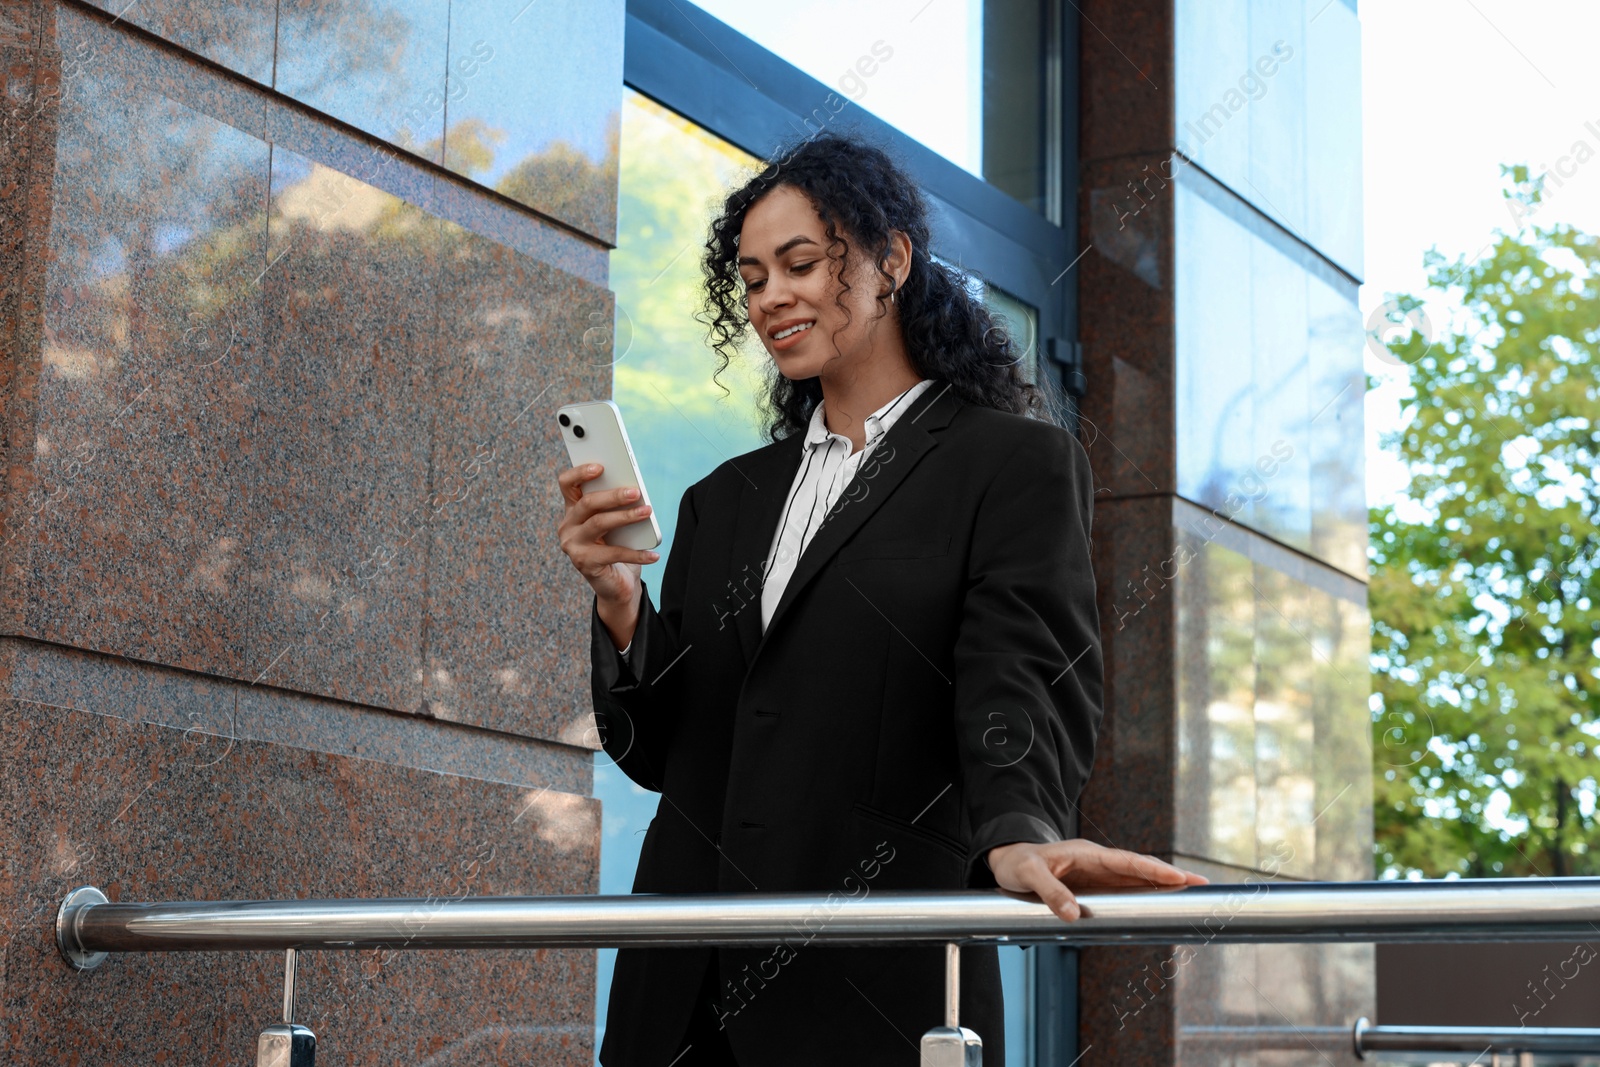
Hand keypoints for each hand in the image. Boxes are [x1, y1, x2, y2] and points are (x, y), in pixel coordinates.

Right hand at [556, 463, 658, 644]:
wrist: (615, 583)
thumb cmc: (616, 545)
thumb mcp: (616, 523)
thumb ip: (617, 506)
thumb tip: (634, 490)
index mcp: (572, 509)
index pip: (567, 483)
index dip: (580, 472)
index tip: (600, 466)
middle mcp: (567, 526)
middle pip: (587, 503)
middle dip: (613, 496)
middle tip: (636, 492)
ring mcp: (573, 546)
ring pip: (598, 524)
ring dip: (625, 517)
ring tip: (647, 512)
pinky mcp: (584, 564)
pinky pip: (613, 554)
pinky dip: (637, 554)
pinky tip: (654, 554)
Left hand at [986, 838, 1208, 921]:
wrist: (1007, 859)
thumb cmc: (1017, 862)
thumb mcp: (1027, 875)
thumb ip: (1050, 892)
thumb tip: (1072, 915)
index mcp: (1086, 854)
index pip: (1127, 861)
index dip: (1153, 870)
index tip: (1178, 878)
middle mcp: (1097, 862)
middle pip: (1141, 868)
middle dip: (1171, 876)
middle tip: (1201, 885)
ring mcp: (1098, 874)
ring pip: (1137, 879)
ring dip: (1163, 885)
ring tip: (1191, 895)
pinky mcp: (1095, 885)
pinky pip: (1125, 889)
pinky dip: (1146, 894)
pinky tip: (1161, 904)